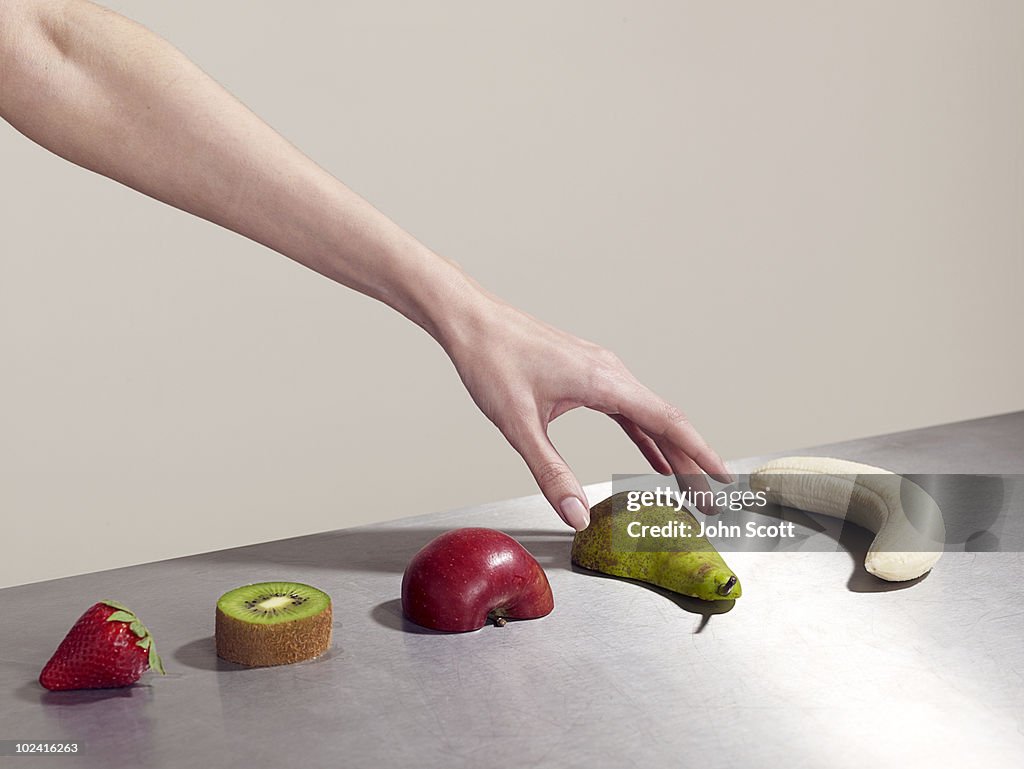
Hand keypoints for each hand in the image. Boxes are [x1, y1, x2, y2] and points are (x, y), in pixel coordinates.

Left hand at [442, 295, 733, 529]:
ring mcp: (600, 371)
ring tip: (688, 485)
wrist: (472, 322)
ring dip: (670, 451)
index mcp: (604, 381)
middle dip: (691, 463)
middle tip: (709, 502)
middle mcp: (611, 372)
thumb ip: (550, 473)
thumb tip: (577, 515)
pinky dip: (644, 435)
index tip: (724, 478)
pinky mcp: (586, 374)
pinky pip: (627, 409)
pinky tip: (651, 457)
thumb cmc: (492, 362)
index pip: (668, 421)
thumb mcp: (519, 426)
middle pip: (666, 422)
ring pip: (648, 415)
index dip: (700, 454)